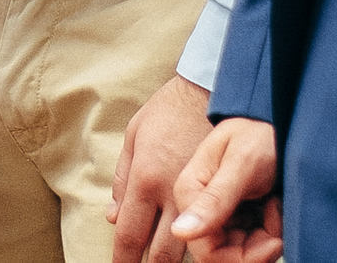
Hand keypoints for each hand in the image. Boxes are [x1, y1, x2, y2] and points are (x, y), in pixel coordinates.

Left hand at [111, 75, 215, 262]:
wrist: (210, 91)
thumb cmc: (167, 111)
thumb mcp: (134, 137)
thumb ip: (123, 181)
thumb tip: (113, 217)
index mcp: (145, 179)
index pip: (131, 235)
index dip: (125, 259)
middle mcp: (173, 195)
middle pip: (163, 252)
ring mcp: (201, 197)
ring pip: (190, 248)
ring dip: (178, 259)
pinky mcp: (223, 193)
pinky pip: (212, 229)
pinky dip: (202, 241)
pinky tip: (199, 246)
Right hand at [170, 118, 282, 262]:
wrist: (278, 119)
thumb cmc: (260, 134)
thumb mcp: (242, 164)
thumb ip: (214, 200)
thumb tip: (178, 232)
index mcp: (188, 193)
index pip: (207, 251)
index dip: (243, 256)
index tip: (274, 240)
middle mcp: (196, 207)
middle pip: (223, 254)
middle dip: (256, 248)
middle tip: (277, 220)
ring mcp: (214, 212)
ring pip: (238, 251)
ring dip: (265, 238)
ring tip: (276, 208)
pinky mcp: (232, 215)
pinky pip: (248, 242)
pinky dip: (268, 232)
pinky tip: (274, 207)